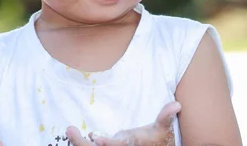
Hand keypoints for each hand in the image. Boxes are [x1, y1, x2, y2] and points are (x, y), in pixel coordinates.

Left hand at [66, 101, 180, 145]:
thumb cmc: (158, 140)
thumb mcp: (163, 129)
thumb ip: (166, 116)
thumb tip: (176, 104)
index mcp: (129, 145)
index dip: (107, 143)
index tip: (97, 138)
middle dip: (81, 144)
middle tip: (70, 130)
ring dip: (79, 143)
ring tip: (70, 131)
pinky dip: (82, 144)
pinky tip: (75, 136)